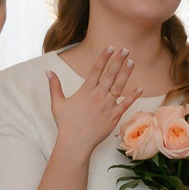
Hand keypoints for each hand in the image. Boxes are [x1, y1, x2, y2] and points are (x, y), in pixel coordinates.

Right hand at [49, 46, 139, 162]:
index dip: (103, 57)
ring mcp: (107, 106)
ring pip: (119, 86)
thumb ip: (54, 86)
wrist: (75, 142)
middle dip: (118, 61)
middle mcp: (98, 96)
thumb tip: (48, 71)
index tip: (110, 47)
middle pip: (110, 74)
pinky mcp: (114, 116)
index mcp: (85, 91)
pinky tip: (140, 88)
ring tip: (132, 62)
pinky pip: (125, 104)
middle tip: (126, 50)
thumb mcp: (57, 103)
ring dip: (126, 73)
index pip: (96, 69)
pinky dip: (133, 96)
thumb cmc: (66, 124)